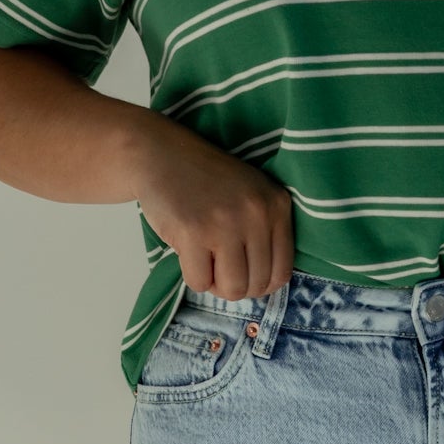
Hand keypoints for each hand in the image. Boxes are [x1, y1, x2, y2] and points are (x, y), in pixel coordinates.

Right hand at [132, 113, 294, 300]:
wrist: (162, 153)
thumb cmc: (207, 181)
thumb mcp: (251, 195)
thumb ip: (265, 234)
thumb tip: (265, 287)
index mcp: (276, 205)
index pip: (281, 273)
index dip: (260, 285)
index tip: (243, 275)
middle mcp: (256, 214)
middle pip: (256, 285)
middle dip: (235, 286)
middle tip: (218, 266)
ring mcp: (225, 223)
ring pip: (232, 289)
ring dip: (215, 285)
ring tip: (205, 261)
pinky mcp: (194, 232)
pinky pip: (200, 283)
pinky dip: (193, 276)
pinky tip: (188, 252)